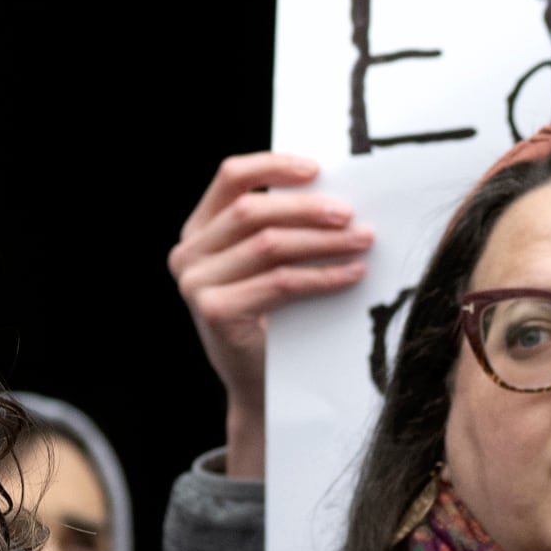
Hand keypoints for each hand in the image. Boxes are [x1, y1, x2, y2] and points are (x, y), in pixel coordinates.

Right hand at [166, 150, 373, 477]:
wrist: (257, 384)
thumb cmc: (270, 316)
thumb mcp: (264, 264)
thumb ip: (278, 227)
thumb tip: (335, 192)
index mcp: (198, 230)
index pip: (230, 177)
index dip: (274, 166)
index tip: (318, 169)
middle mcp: (188, 253)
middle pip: (253, 211)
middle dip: (308, 208)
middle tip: (351, 214)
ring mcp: (196, 283)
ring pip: (269, 244)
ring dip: (323, 241)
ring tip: (362, 240)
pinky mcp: (214, 311)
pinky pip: (279, 282)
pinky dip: (322, 276)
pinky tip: (352, 273)